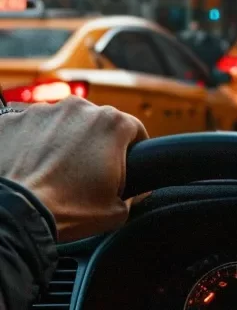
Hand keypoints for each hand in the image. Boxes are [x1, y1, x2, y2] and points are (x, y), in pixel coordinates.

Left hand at [0, 98, 147, 241]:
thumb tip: (137, 192)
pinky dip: (28, 142)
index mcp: (112, 123)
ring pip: (60, 122)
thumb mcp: (116, 211)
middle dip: (94, 143)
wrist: (13, 215)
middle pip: (95, 122)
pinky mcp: (9, 120)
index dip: (132, 149)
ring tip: (51, 170)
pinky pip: (25, 128)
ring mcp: (40, 111)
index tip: (125, 164)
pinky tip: (28, 166)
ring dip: (60, 139)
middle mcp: (78, 108)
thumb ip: (134, 195)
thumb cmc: (66, 211)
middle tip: (85, 172)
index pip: (134, 129)